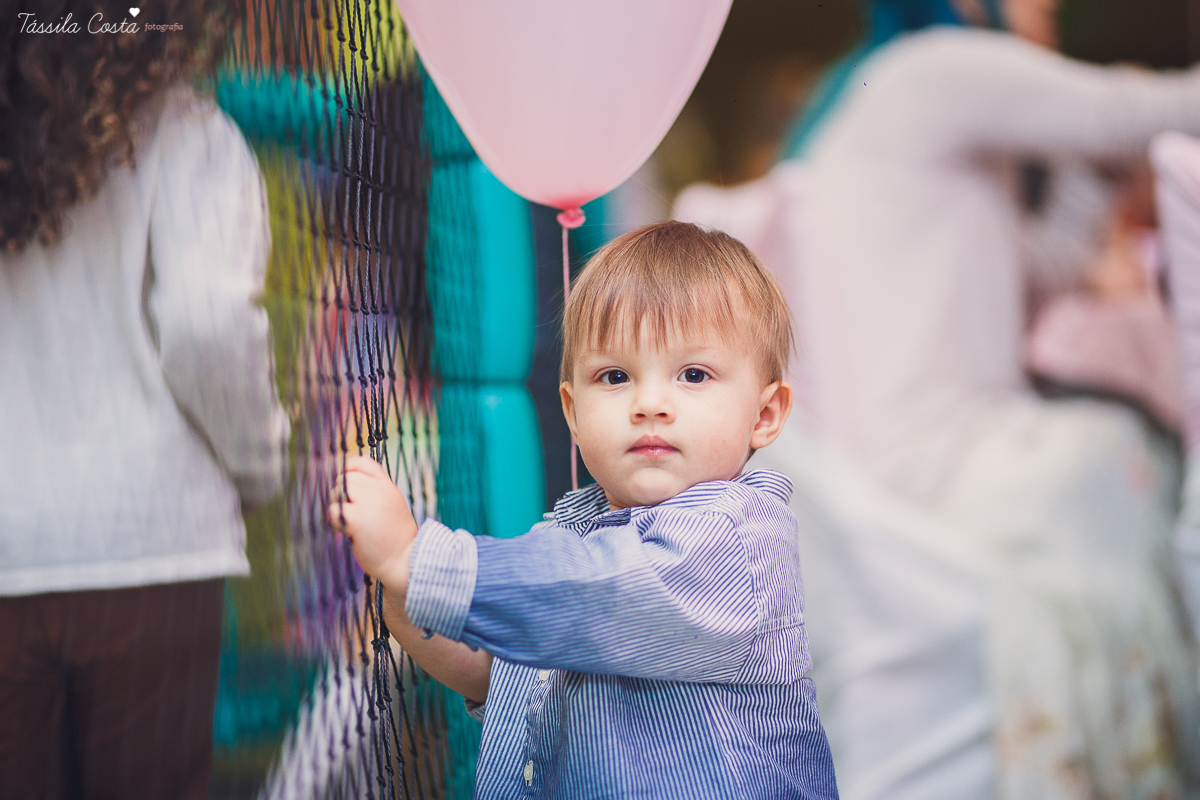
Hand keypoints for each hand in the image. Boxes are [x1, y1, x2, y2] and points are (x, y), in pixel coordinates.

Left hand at [327, 456, 417, 591]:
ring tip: (350, 523)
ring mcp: (368, 503)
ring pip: (337, 492)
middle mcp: (378, 490)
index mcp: (387, 486)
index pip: (364, 462)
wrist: (406, 559)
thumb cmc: (396, 537)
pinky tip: (346, 532)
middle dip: (341, 494)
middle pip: (346, 478)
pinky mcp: (357, 519)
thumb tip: (346, 485)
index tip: (347, 482)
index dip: (350, 468)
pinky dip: (336, 522)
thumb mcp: (391, 505)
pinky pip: (334, 510)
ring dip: (338, 507)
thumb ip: (374, 493)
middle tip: (350, 512)